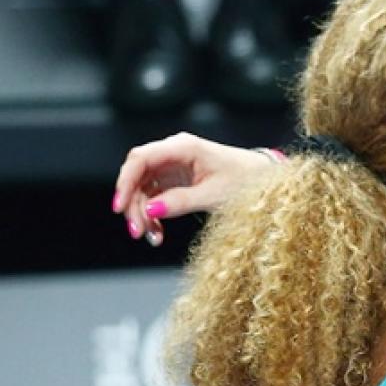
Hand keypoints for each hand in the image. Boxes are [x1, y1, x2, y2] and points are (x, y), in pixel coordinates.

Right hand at [111, 132, 275, 245]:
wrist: (266, 180)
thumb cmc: (247, 180)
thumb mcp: (214, 195)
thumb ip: (181, 202)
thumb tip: (151, 211)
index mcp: (183, 147)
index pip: (141, 159)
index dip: (125, 181)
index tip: (119, 207)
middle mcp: (174, 153)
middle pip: (138, 175)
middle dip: (133, 204)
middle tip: (137, 232)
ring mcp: (174, 166)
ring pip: (143, 188)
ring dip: (143, 214)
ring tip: (152, 238)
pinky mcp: (176, 180)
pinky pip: (155, 196)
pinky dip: (154, 215)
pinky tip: (158, 233)